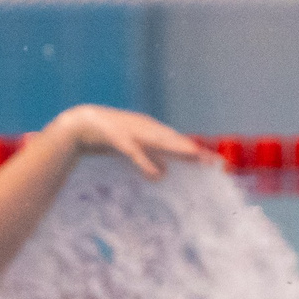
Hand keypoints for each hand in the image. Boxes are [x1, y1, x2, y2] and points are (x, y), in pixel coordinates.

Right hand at [42, 105, 211, 179]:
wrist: (80, 124)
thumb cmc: (109, 137)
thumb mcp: (133, 151)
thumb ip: (148, 161)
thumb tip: (164, 174)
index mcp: (151, 132)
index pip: (180, 144)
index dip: (198, 154)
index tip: (218, 165)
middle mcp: (147, 129)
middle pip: (176, 142)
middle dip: (195, 152)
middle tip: (216, 162)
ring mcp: (134, 132)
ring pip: (160, 142)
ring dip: (178, 149)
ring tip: (196, 157)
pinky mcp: (118, 139)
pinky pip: (135, 153)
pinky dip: (146, 162)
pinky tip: (157, 174)